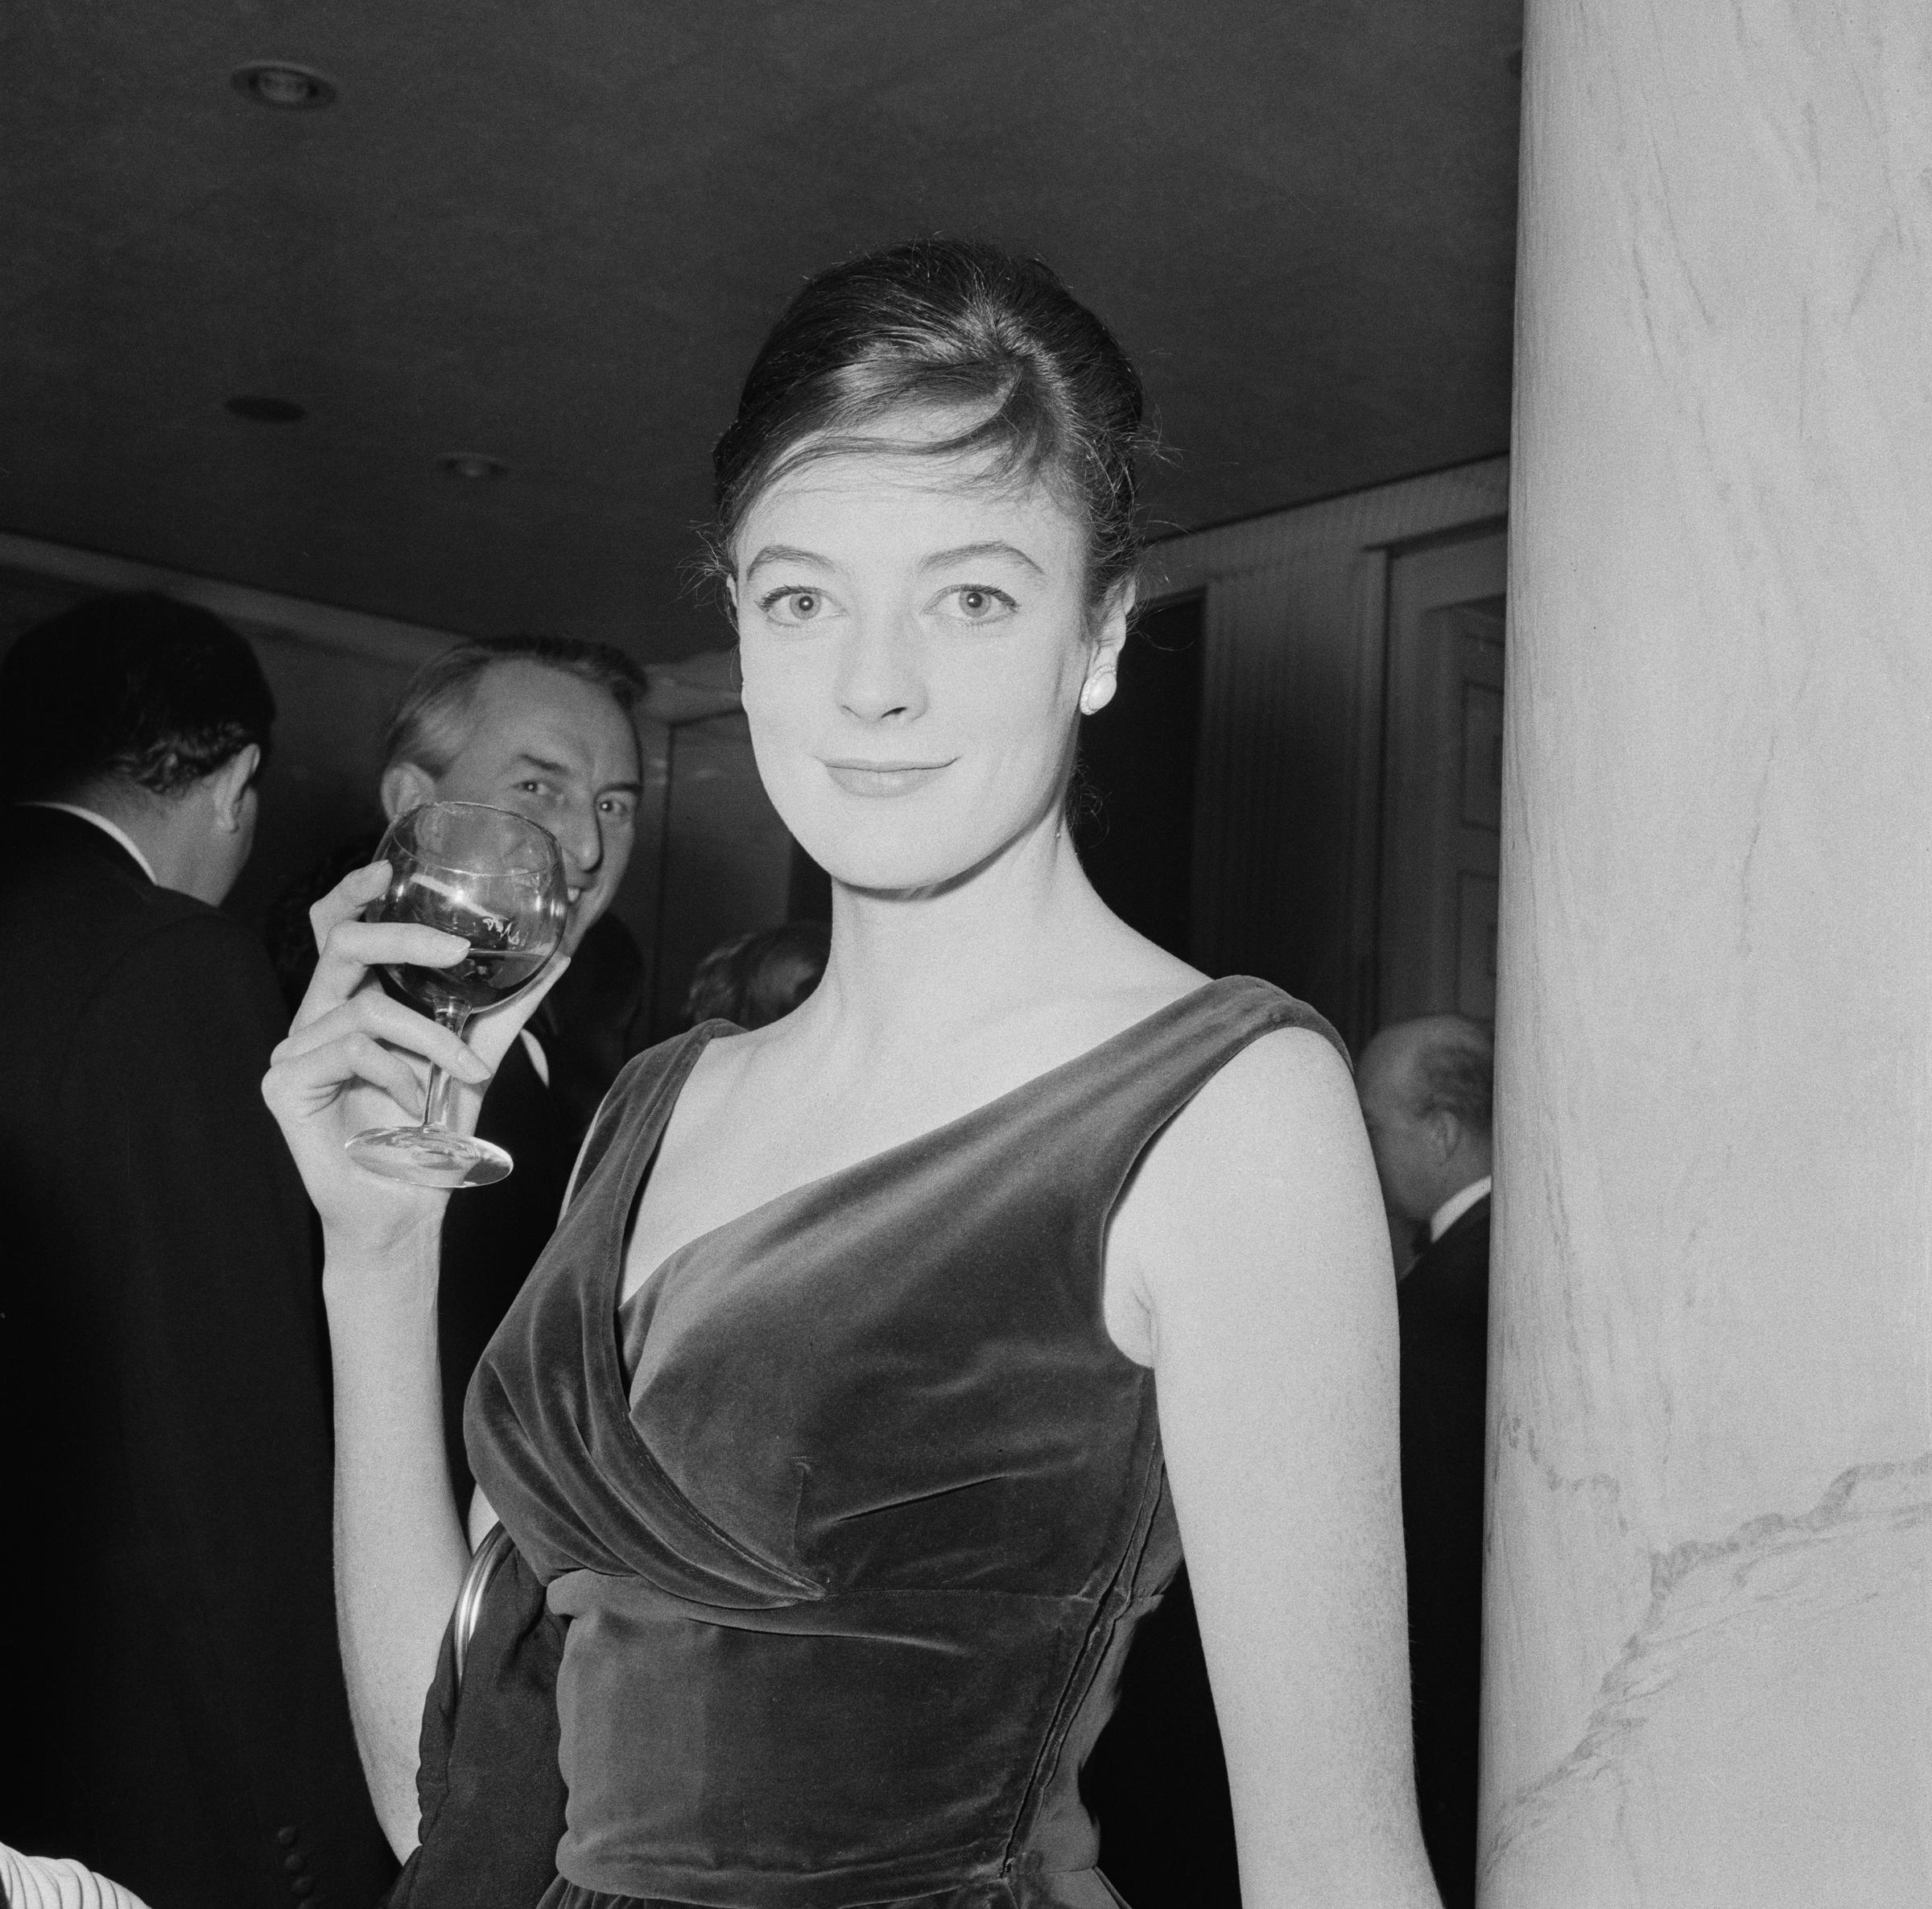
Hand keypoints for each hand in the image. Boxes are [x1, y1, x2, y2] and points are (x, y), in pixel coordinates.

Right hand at [262, 863, 569, 1253]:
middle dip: (403, 936)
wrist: (406, 1208)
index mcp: (351, 1001)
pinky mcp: (283, 1084)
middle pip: (339, 942)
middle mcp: (316, 1017)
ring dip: (432, 1038)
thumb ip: (507, 1005)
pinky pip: (350, 1051)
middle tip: (457, 951)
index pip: (337, 928)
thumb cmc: (432, 1133)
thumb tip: (558, 953)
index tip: (392, 870)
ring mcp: (292, 1049)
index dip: (354, 892)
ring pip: (365, 1008)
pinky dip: (400, 1072)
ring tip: (464, 1072)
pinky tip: (417, 1105)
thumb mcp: (477, 1054)